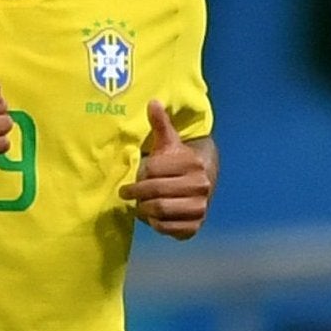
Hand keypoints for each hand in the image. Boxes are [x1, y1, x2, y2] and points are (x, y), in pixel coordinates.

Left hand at [121, 100, 211, 239]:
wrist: (202, 183)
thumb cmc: (177, 162)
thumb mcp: (168, 143)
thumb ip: (160, 124)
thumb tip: (152, 102)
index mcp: (192, 163)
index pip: (153, 170)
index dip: (139, 174)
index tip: (133, 178)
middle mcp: (200, 185)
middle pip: (154, 192)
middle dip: (137, 193)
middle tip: (127, 193)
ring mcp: (200, 207)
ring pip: (159, 210)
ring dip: (144, 209)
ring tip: (140, 204)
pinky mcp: (195, 225)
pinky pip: (167, 228)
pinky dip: (155, 224)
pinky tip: (153, 216)